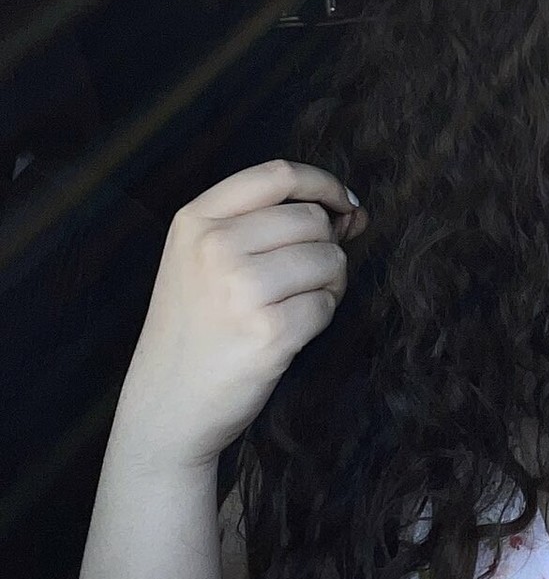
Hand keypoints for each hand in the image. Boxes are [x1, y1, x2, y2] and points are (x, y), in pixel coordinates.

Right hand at [118, 158, 367, 469]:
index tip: (346, 204)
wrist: (166, 404)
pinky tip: (289, 332)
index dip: (324, 184)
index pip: (278, 175)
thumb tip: (352, 211)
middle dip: (326, 246)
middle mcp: (216, 247)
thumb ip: (266, 225)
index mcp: (196, 220)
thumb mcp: (204, 261)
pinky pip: (328, 305)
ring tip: (292, 305)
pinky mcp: (270, 331)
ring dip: (328, 283)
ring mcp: (242, 289)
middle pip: (311, 220)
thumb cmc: (196, 329)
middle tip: (304, 278)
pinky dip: (321, 317)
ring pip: (329, 260)